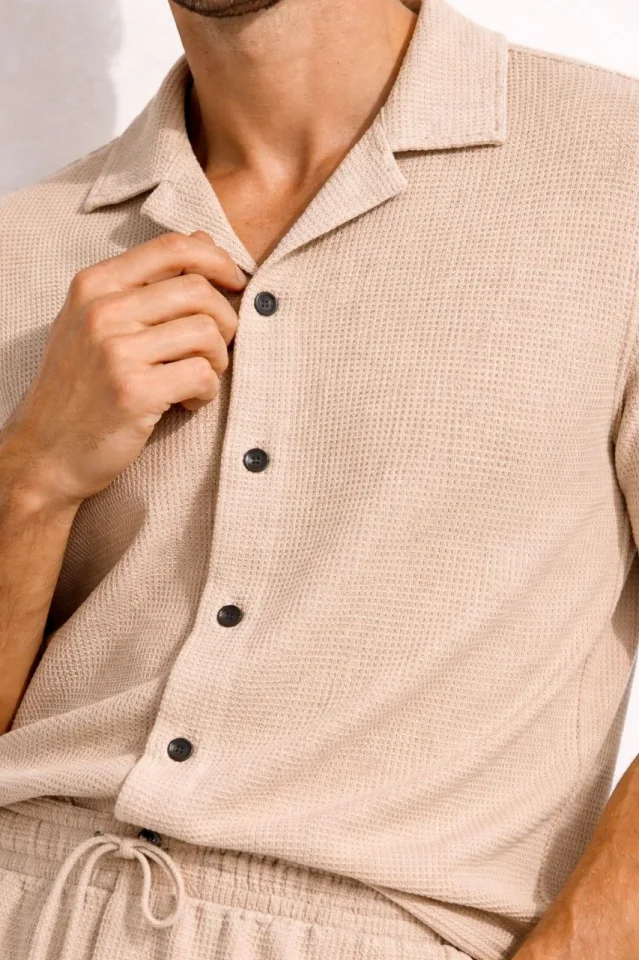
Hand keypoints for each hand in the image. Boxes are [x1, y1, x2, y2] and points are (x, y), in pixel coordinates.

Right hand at [1, 230, 246, 508]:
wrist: (45, 452)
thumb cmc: (78, 388)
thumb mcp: (94, 323)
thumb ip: (144, 282)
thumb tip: (202, 238)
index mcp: (93, 285)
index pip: (172, 247)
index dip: (217, 260)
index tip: (234, 283)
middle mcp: (102, 311)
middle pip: (199, 290)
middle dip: (225, 320)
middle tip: (215, 349)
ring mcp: (116, 351)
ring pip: (207, 332)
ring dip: (217, 361)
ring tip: (196, 380)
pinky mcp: (135, 392)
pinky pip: (202, 375)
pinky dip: (206, 392)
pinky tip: (186, 402)